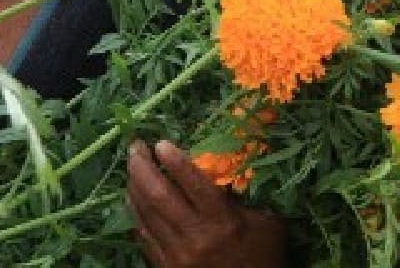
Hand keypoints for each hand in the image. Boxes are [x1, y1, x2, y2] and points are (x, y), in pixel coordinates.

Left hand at [126, 140, 285, 267]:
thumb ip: (248, 195)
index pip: (193, 184)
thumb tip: (227, 165)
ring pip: (146, 214)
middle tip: (135, 148)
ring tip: (131, 167)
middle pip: (159, 195)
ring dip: (134, 187)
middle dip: (142, 167)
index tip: (161, 143)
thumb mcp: (268, 222)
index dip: (174, 161)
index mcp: (224, 222)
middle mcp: (196, 237)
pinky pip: (144, 236)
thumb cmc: (264, 256)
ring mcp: (178, 255)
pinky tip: (132, 198)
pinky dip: (135, 213)